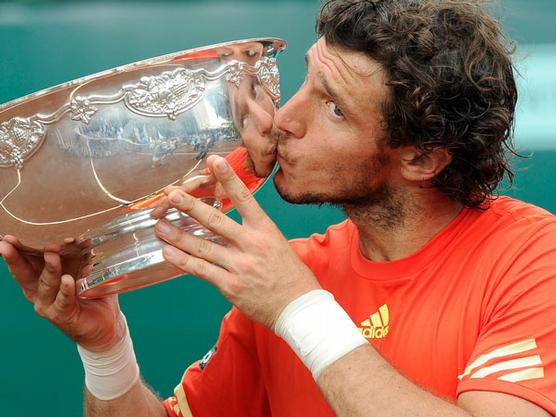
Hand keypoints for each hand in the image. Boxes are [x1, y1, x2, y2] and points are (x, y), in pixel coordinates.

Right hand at [0, 236, 124, 351]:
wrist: (106, 323)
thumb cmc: (92, 292)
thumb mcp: (84, 268)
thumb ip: (80, 253)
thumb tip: (84, 232)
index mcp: (40, 278)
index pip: (25, 261)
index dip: (16, 249)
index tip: (7, 237)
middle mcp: (39, 292)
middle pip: (24, 273)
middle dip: (15, 257)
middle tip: (8, 242)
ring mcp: (48, 305)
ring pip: (46, 284)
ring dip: (50, 269)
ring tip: (52, 255)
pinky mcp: (62, 315)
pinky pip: (63, 300)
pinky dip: (66, 290)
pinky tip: (67, 280)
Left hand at [153, 155, 320, 327]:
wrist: (299, 306)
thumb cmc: (289, 275)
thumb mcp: (277, 244)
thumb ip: (253, 232)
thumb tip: (228, 224)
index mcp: (265, 229)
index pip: (244, 197)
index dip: (228, 177)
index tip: (214, 160)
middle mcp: (252, 243)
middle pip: (216, 219)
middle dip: (190, 206)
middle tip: (171, 194)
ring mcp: (240, 265)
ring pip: (203, 246)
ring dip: (178, 235)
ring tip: (160, 225)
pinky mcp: (231, 285)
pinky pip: (202, 270)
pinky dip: (183, 261)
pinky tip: (168, 252)